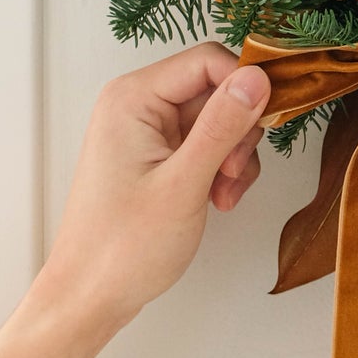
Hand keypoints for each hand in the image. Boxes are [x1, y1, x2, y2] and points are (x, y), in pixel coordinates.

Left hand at [41, 45, 272, 332]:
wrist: (90, 296)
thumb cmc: (123, 247)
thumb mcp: (183, 183)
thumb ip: (221, 126)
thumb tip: (257, 78)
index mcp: (133, 98)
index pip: (208, 61)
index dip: (245, 86)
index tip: (267, 124)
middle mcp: (138, 105)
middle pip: (217, 90)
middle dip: (238, 132)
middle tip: (232, 174)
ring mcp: (148, 131)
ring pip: (219, 120)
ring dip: (234, 157)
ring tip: (223, 195)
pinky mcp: (158, 156)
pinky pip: (207, 145)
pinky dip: (222, 170)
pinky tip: (217, 200)